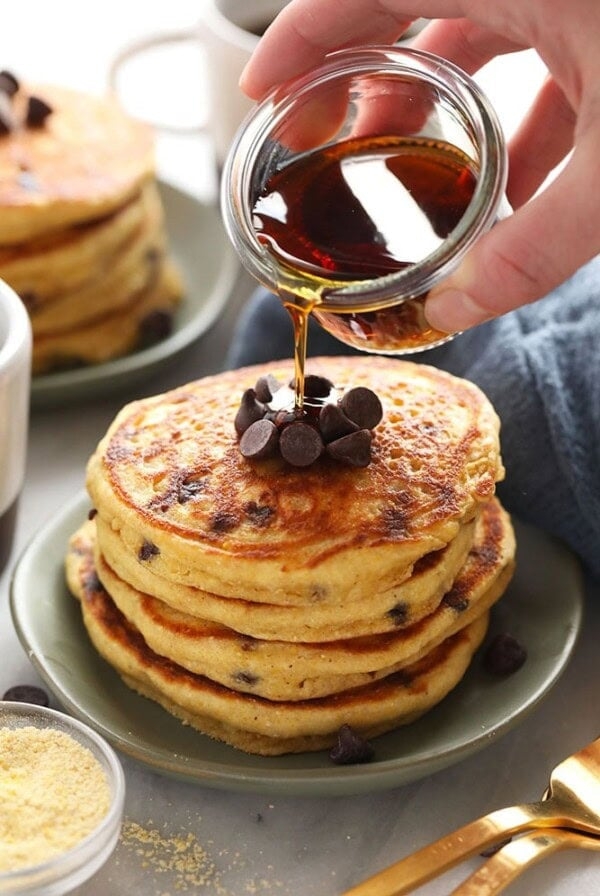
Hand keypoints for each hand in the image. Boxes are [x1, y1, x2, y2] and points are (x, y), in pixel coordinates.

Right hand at [240, 0, 599, 332]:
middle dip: (353, 76)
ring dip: (428, 97)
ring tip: (399, 168)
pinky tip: (508, 175)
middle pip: (404, 4)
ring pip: (467, 25)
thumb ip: (537, 245)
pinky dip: (504, 105)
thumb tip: (457, 308)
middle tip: (322, 141)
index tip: (259, 88)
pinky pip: (528, 42)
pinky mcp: (592, 10)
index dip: (298, 33)